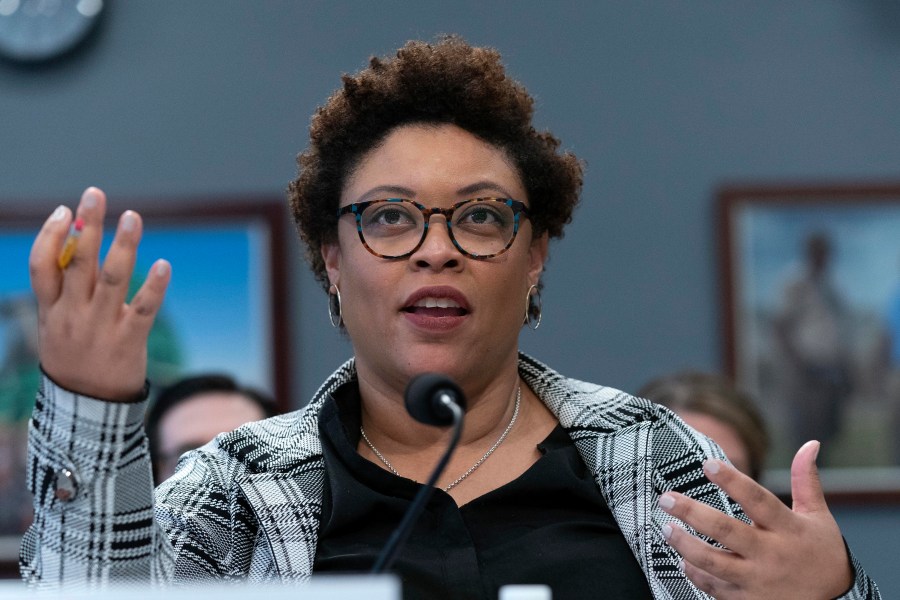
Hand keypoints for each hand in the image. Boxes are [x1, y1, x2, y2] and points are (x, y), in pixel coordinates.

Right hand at [29, 187, 170, 400]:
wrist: (87, 408)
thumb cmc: (74, 357)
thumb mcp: (56, 325)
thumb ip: (63, 289)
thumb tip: (77, 243)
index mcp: (51, 310)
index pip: (41, 266)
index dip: (51, 235)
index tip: (65, 210)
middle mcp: (73, 315)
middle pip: (78, 263)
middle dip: (87, 226)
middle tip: (95, 194)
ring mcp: (101, 328)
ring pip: (111, 279)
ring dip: (122, 245)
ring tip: (132, 217)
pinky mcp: (129, 341)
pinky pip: (143, 310)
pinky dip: (154, 287)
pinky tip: (163, 265)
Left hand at [658, 441, 852, 599]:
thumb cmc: (822, 552)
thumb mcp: (818, 516)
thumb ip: (806, 480)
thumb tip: (810, 444)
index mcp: (788, 528)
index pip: (757, 500)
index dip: (732, 481)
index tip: (707, 464)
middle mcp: (771, 554)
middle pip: (726, 530)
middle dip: (691, 512)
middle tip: (666, 499)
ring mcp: (758, 580)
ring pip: (714, 562)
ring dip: (685, 545)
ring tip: (666, 528)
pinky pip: (716, 588)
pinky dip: (696, 574)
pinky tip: (683, 561)